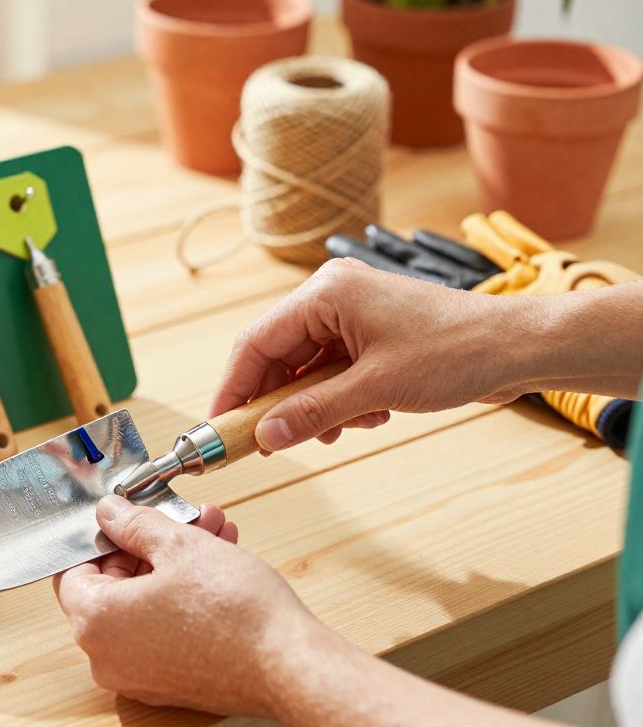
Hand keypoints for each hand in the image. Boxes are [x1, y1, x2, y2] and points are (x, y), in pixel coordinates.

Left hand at [53, 496, 316, 716]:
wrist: (289, 665)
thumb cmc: (236, 612)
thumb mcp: (179, 546)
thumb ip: (135, 524)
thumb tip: (111, 514)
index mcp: (95, 622)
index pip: (72, 571)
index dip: (99, 537)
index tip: (124, 518)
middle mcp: (107, 657)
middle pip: (113, 585)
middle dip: (150, 544)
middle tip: (179, 518)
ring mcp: (138, 675)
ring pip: (144, 603)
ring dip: (175, 563)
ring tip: (212, 531)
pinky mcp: (170, 682)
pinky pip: (162, 629)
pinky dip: (182, 596)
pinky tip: (217, 561)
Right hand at [209, 258, 547, 452]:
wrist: (518, 348)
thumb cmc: (456, 351)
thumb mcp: (375, 389)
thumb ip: (313, 413)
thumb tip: (266, 438)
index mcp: (325, 294)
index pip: (256, 342)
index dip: (234, 388)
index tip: (220, 427)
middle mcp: (332, 298)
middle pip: (278, 357)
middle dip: (280, 404)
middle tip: (271, 444)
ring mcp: (352, 317)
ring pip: (306, 371)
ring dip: (317, 407)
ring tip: (346, 426)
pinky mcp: (370, 337)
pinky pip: (333, 373)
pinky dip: (341, 401)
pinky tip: (371, 414)